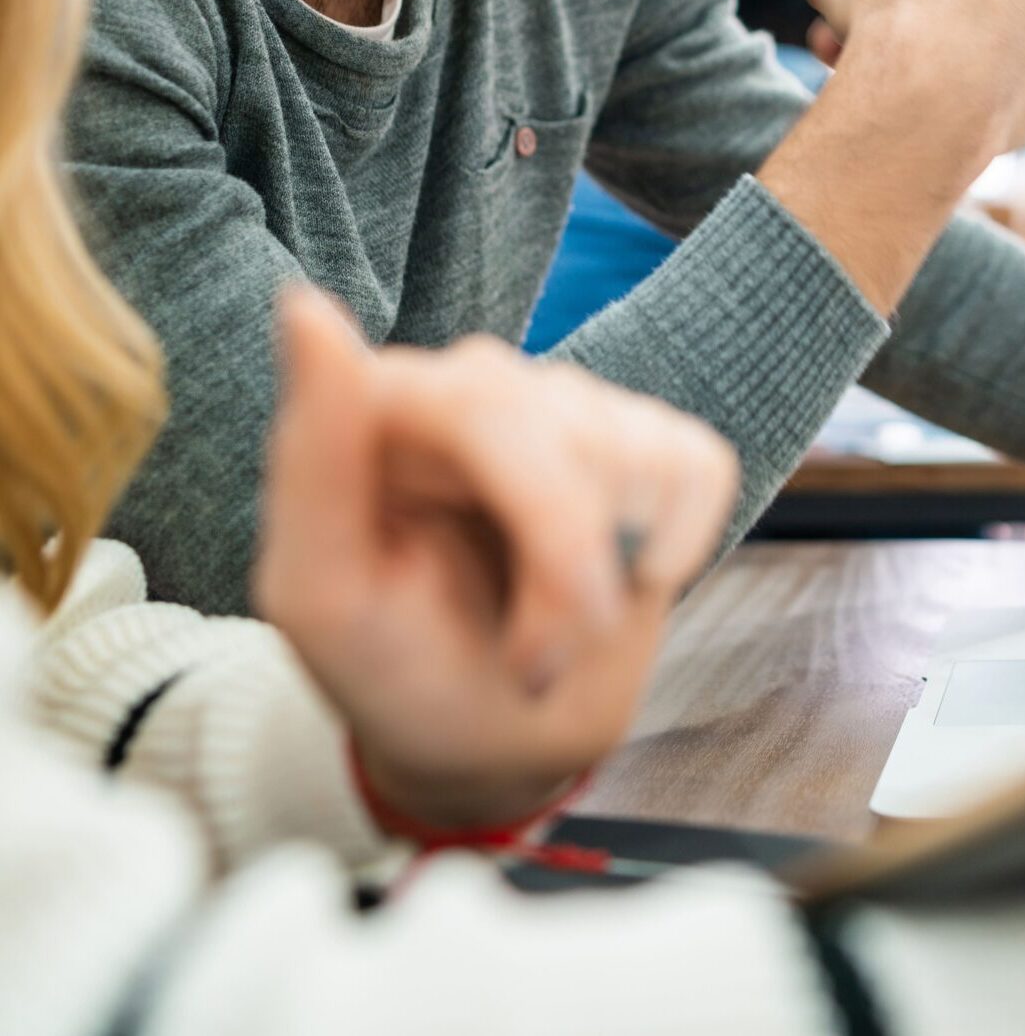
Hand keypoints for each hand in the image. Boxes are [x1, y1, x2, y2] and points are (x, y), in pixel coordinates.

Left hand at [254, 288, 737, 830]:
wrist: (490, 742)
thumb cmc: (392, 671)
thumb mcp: (323, 594)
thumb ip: (314, 456)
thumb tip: (305, 304)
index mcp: (393, 404)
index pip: (489, 405)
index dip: (542, 527)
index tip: (531, 642)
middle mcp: (483, 384)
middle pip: (575, 435)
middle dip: (572, 570)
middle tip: (535, 668)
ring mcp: (572, 406)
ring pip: (638, 455)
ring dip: (612, 577)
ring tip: (557, 635)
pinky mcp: (647, 438)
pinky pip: (696, 462)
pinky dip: (679, 543)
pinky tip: (623, 582)